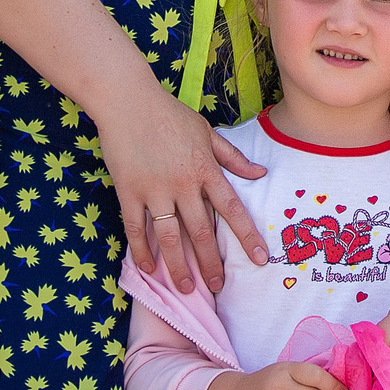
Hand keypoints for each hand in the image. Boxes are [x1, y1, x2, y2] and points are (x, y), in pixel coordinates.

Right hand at [99, 85, 269, 293]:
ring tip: (185, 288)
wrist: (128, 101)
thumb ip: (232, 157)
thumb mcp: (206, 132)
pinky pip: (136, 228)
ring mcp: (154, 189)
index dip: (247, 236)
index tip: (260, 258)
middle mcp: (183, 183)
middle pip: (201, 231)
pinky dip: (142, 251)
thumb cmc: (170, 114)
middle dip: (211, 263)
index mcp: (205, 169)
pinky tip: (148, 269)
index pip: (232, 209)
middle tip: (218, 287)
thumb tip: (261, 173)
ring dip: (178, 266)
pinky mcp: (128, 191)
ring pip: (169, 237)